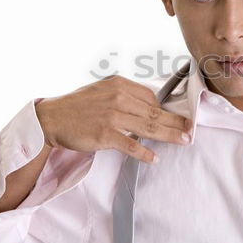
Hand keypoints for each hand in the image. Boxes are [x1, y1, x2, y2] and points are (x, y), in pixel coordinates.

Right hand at [34, 75, 192, 163]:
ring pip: (148, 127)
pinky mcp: (104, 134)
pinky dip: (144, 153)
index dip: (167, 109)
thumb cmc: (77, 106)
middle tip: (190, 130)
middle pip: (155, 112)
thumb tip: (149, 106)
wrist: (52, 118)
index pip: (151, 97)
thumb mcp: (103, 90)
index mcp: (119, 84)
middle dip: (176, 122)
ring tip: (183, 141)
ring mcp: (112, 116)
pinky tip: (154, 158)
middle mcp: (118, 97)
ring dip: (169, 135)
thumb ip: (124, 95)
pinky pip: (130, 145)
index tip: (179, 118)